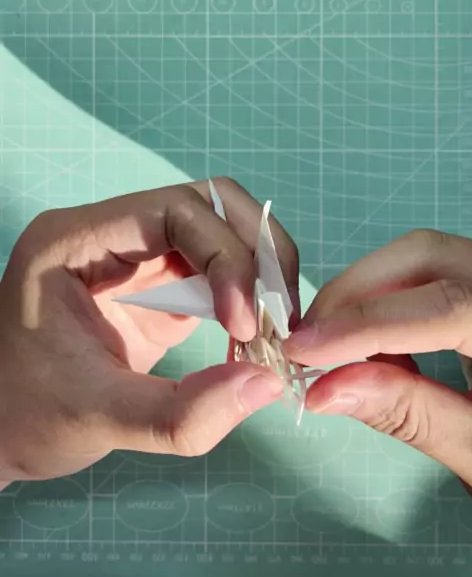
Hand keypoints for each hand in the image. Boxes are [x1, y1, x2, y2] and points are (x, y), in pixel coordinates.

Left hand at [0, 178, 297, 482]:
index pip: (174, 210)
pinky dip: (245, 299)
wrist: (0, 431)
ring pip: (220, 231)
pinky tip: (253, 338)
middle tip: (279, 315)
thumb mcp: (96, 419)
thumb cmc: (26, 417)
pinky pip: (216, 271)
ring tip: (274, 328)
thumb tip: (267, 383)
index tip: (243, 322)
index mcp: (75, 239)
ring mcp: (136, 256)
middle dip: (254, 254)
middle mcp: (110, 233)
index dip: (224, 256)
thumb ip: (181, 413)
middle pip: (207, 206)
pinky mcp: (156, 286)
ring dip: (258, 273)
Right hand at [284, 229, 471, 499]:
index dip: (368, 324)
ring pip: (424, 258)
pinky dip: (389, 303)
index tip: (305, 349)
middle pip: (427, 258)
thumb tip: (325, 388)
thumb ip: (411, 415)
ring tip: (335, 350)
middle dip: (358, 293)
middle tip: (309, 343)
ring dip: (368, 295)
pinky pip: (430, 276)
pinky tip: (376, 349)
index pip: (448, 306)